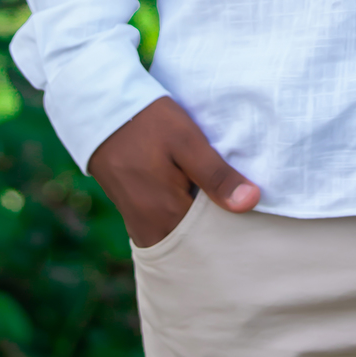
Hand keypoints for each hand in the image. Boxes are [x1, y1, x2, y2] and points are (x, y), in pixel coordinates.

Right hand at [88, 97, 259, 247]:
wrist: (102, 112)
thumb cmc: (147, 122)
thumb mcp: (186, 141)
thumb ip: (216, 175)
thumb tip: (251, 202)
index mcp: (166, 216)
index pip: (212, 240)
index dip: (235, 229)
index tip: (253, 217)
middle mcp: (150, 230)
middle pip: (195, 245)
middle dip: (219, 232)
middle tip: (243, 210)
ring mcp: (139, 225)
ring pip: (181, 237)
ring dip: (202, 226)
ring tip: (223, 204)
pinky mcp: (134, 216)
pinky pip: (167, 229)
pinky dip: (185, 220)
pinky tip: (200, 200)